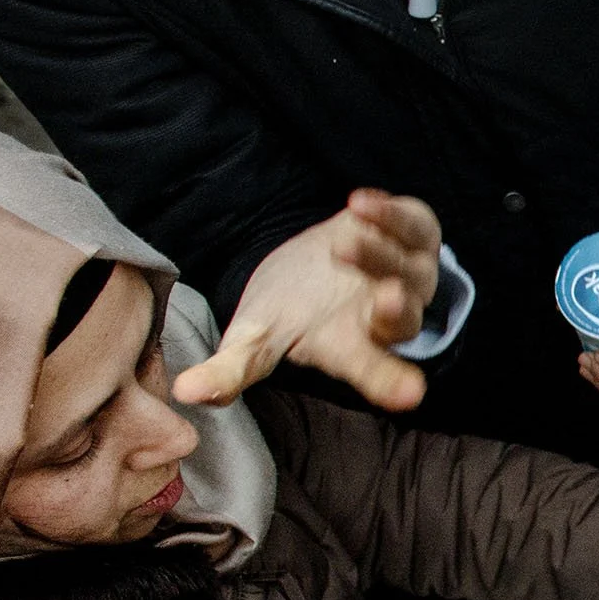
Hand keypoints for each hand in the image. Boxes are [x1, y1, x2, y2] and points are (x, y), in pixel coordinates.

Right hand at [174, 191, 442, 410]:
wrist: (312, 259)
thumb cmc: (286, 309)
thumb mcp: (255, 339)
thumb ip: (231, 368)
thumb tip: (185, 393)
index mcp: (353, 348)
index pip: (373, 370)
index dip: (389, 381)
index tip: (409, 396)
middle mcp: (390, 317)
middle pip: (405, 321)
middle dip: (397, 311)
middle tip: (388, 299)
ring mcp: (410, 275)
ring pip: (407, 268)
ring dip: (379, 254)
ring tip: (343, 241)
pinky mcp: (413, 235)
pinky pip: (411, 225)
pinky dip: (390, 214)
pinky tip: (359, 203)